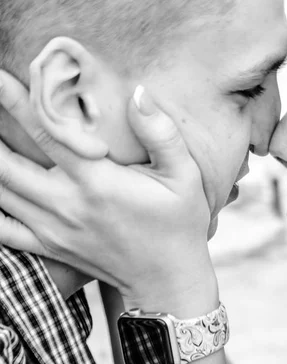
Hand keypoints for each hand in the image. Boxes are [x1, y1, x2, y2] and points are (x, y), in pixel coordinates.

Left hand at [0, 70, 215, 311]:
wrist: (168, 279)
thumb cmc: (179, 223)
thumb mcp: (184, 176)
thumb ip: (161, 133)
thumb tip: (138, 92)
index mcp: (98, 183)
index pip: (48, 133)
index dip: (17, 102)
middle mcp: (66, 205)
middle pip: (6, 163)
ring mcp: (52, 230)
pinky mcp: (49, 247)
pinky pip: (2, 229)